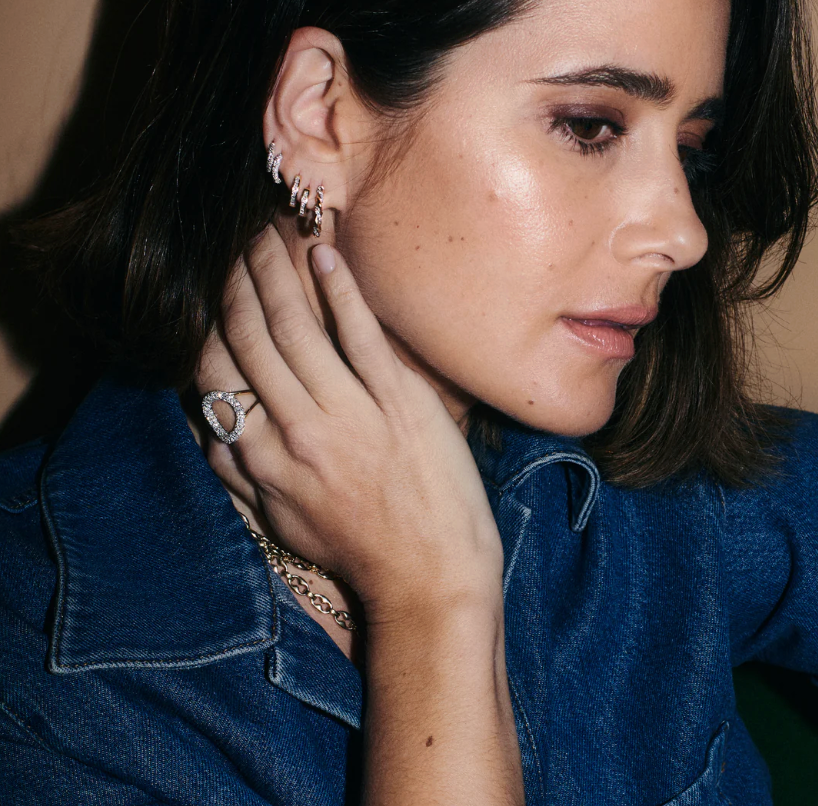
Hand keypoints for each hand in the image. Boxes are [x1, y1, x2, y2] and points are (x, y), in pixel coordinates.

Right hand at [196, 226, 502, 622]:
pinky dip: (339, 291)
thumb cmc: (355, 549)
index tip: (202, 288)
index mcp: (264, 460)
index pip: (214, 374)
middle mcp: (298, 431)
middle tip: (227, 241)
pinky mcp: (401, 402)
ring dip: (275, 273)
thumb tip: (204, 425)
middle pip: (250, 338)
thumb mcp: (281, 523)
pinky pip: (361, 335)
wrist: (429, 575)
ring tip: (263, 234)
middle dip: (232, 282)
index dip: (202, 322)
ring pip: (297, 328)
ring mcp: (351, 413)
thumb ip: (237, 473)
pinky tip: (321, 255)